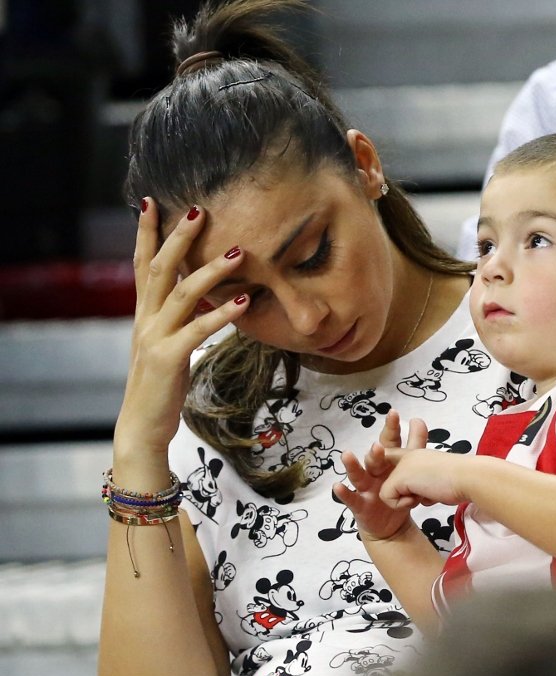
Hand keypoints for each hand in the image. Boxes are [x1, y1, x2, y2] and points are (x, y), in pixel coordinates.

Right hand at [114, 199, 250, 472]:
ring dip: (210, 270)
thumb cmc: (160, 386)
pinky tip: (245, 301)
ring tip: (238, 252)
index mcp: (144, 314)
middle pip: (158, 268)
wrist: (142, 425)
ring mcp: (154, 338)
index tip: (151, 202)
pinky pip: (197, 329)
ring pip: (181, 294)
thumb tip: (198, 298)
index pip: (142, 264)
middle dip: (177, 237)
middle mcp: (145, 320)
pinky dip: (222, 313)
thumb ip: (177, 320)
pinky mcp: (168, 358)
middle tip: (198, 209)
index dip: (145, 233)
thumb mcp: (167, 345)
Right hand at [334, 410, 426, 540]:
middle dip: (375, 452)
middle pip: (374, 459)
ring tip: (347, 455)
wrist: (390, 524)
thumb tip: (417, 419)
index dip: (391, 429)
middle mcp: (374, 471)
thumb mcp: (407, 469)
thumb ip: (414, 446)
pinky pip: (351, 499)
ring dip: (353, 466)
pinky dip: (343, 493)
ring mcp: (364, 488)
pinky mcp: (359, 505)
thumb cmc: (397, 491)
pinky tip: (337, 486)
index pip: (389, 442)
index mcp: (387, 461)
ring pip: (358, 475)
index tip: (393, 414)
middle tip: (378, 446)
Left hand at [379, 448, 468, 508]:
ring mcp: (402, 464)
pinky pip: (388, 499)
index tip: (404, 484)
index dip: (396, 476)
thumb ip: (426, 485)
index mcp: (419, 454)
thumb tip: (421, 498)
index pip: (397, 460)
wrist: (469, 477)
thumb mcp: (440, 481)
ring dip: (408, 500)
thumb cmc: (462, 481)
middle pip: (391, 481)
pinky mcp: (399, 477)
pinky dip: (403, 505)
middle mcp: (408, 456)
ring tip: (428, 493)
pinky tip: (421, 497)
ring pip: (390, 491)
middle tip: (428, 491)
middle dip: (405, 494)